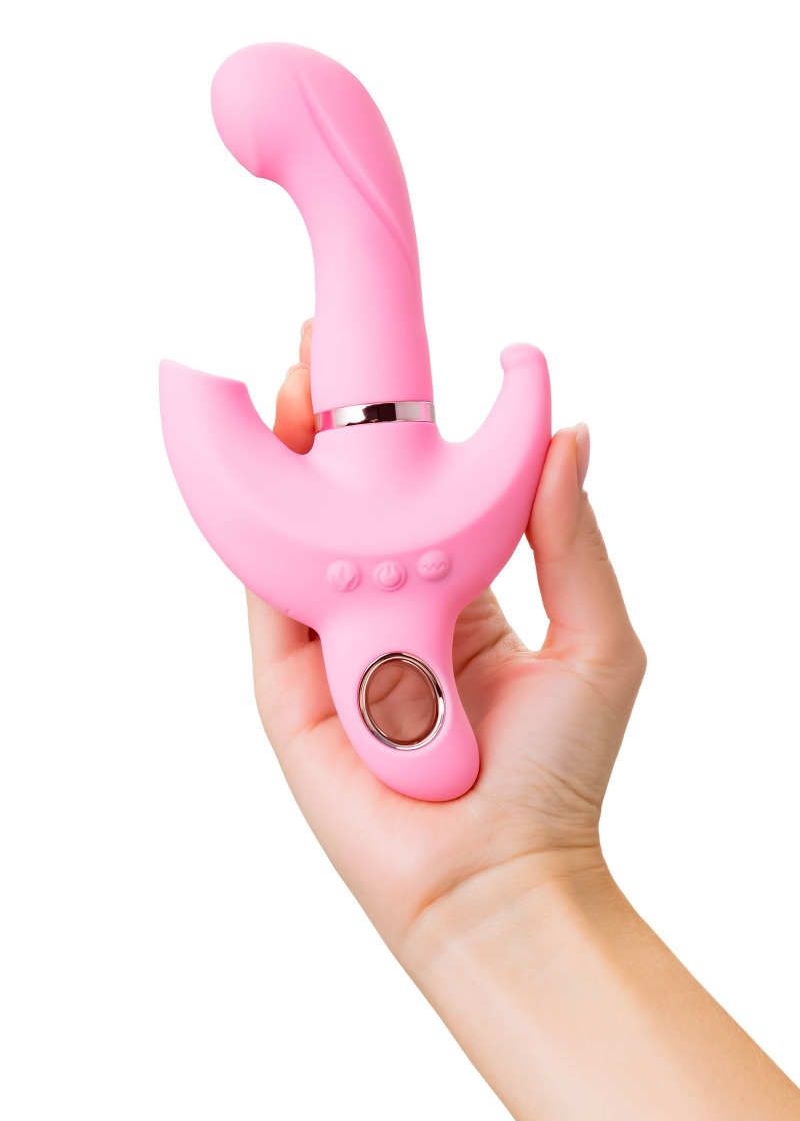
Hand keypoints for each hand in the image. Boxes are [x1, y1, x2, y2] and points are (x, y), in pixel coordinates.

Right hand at [246, 319, 645, 957]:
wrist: (500, 879)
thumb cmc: (558, 772)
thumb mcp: (595, 638)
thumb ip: (571, 538)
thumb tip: (571, 434)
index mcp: (456, 598)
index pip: (414, 497)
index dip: (398, 433)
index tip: (391, 367)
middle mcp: (387, 614)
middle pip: (344, 504)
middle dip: (329, 430)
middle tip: (322, 354)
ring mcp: (334, 648)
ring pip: (299, 536)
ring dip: (288, 461)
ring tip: (294, 387)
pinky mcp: (289, 688)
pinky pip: (267, 598)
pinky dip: (257, 533)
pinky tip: (261, 469)